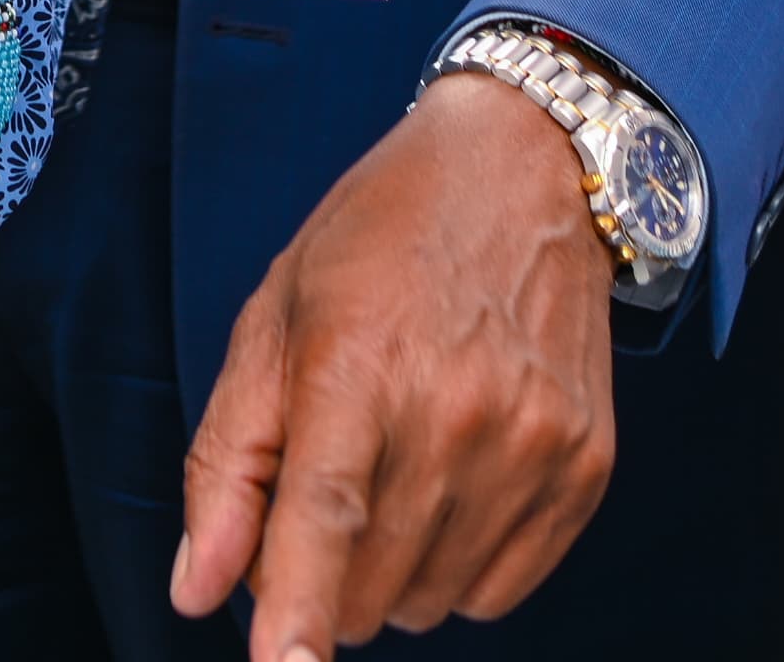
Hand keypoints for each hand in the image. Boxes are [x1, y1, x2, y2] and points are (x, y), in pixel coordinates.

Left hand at [174, 70, 616, 658]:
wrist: (524, 171)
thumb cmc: (377, 240)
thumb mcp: (272, 320)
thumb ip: (229, 464)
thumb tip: (198, 591)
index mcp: (358, 365)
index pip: (323, 518)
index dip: (297, 613)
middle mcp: (455, 413)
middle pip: (367, 586)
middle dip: (318, 577)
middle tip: (317, 495)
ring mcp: (531, 445)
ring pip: (430, 602)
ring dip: (389, 574)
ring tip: (390, 469)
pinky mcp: (585, 469)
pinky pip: (501, 591)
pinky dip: (458, 568)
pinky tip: (448, 484)